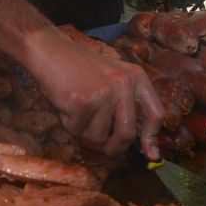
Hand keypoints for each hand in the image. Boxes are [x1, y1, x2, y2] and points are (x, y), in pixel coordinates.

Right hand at [19, 30, 163, 159]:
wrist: (50, 50)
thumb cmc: (79, 69)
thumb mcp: (112, 79)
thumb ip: (126, 104)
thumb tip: (141, 143)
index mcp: (136, 77)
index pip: (155, 113)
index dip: (152, 137)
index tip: (150, 155)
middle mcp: (124, 84)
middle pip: (127, 134)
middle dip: (114, 148)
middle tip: (104, 149)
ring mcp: (104, 93)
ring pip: (98, 137)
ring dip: (84, 132)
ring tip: (76, 110)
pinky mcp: (83, 102)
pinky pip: (77, 131)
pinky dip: (68, 124)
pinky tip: (65, 105)